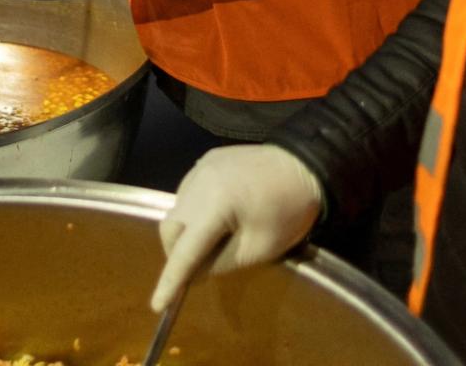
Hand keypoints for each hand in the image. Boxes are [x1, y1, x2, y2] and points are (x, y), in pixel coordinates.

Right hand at [151, 145, 324, 311]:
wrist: (307, 165)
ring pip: (178, 208)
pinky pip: (189, 191)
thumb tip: (196, 270)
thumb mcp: (259, 248)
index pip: (184, 250)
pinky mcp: (208, 160)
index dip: (170, 280)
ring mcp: (201, 167)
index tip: (158, 305)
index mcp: (214, 204)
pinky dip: (194, 210)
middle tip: (199, 267)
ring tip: (213, 239)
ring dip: (186, 230)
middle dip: (177, 251)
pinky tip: (217, 215)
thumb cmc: (289, 210)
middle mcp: (198, 182)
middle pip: (171, 225)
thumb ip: (221, 262)